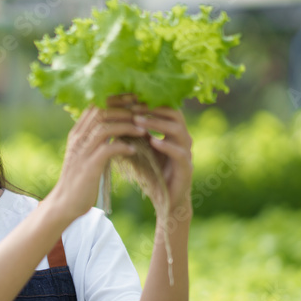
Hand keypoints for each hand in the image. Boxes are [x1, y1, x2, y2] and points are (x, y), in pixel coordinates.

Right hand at [43, 96, 142, 222]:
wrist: (65, 203)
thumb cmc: (81, 179)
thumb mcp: (87, 154)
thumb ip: (98, 139)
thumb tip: (118, 127)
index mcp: (77, 132)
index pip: (96, 105)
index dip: (117, 100)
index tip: (135, 100)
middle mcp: (78, 138)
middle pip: (101, 111)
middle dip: (125, 108)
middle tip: (144, 110)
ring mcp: (82, 151)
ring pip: (105, 127)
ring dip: (127, 126)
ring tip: (143, 129)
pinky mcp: (89, 166)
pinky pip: (107, 149)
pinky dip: (122, 146)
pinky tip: (133, 150)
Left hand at [125, 101, 193, 215]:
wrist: (166, 201)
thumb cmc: (152, 174)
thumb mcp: (140, 150)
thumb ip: (133, 134)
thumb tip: (113, 116)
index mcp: (172, 132)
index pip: (164, 107)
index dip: (148, 101)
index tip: (128, 98)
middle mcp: (182, 139)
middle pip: (174, 113)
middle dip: (153, 108)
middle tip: (132, 107)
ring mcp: (186, 152)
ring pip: (178, 130)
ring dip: (157, 123)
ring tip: (138, 121)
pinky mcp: (186, 168)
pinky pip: (179, 153)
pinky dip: (166, 145)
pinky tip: (152, 142)